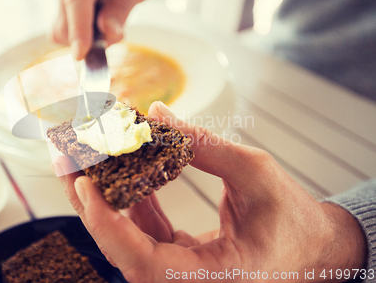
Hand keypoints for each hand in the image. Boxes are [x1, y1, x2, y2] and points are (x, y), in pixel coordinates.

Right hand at [51, 0, 156, 60]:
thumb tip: (107, 31)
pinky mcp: (61, 9)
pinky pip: (67, 34)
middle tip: (120, 33)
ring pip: (63, 33)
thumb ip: (122, 7)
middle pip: (64, 24)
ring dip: (89, 40)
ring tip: (112, 24)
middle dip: (90, 40)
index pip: (77, 0)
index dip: (78, 29)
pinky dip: (85, 38)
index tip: (81, 54)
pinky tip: (100, 25)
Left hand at [53, 101, 366, 281]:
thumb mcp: (255, 175)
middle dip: (89, 201)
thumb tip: (156, 115)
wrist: (314, 248)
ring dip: (103, 194)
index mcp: (207, 277)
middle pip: (121, 246)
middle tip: (67, 157)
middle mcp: (184, 280)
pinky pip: (143, 230)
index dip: (108, 224)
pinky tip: (124, 167)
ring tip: (84, 155)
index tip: (85, 184)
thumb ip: (203, 146)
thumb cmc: (293, 220)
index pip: (143, 262)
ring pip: (126, 236)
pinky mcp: (176, 257)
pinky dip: (131, 198)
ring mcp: (177, 271)